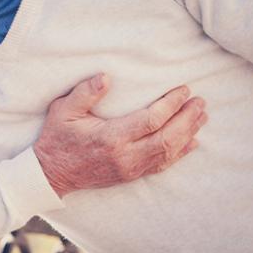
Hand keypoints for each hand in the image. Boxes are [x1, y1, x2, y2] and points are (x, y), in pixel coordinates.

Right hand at [34, 74, 206, 196]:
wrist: (51, 174)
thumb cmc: (57, 138)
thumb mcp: (63, 110)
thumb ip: (85, 93)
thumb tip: (106, 77)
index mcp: (111, 137)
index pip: (151, 119)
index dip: (171, 104)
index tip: (184, 90)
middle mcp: (126, 156)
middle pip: (167, 138)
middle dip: (187, 119)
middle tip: (200, 102)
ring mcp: (130, 168)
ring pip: (168, 153)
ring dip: (188, 134)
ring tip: (201, 116)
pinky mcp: (131, 176)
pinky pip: (162, 166)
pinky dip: (180, 153)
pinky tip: (192, 141)